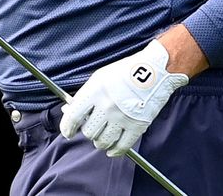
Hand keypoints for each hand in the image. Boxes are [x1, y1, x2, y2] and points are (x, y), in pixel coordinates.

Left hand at [59, 39, 188, 156]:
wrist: (155, 70)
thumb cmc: (126, 72)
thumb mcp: (100, 78)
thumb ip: (85, 96)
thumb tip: (69, 112)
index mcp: (95, 91)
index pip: (73, 117)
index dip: (67, 128)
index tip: (68, 132)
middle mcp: (107, 105)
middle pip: (89, 132)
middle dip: (90, 132)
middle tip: (94, 127)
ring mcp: (122, 117)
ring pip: (103, 142)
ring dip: (101, 142)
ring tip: (104, 136)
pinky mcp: (137, 125)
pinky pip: (122, 147)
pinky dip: (115, 151)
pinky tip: (113, 149)